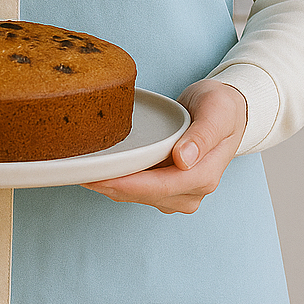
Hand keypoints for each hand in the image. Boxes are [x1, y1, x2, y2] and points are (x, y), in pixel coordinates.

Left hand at [84, 80, 247, 214]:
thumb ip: (202, 136)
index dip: (127, 183)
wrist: (227, 111)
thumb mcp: (217, 112)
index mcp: (204, 176)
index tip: (98, 176)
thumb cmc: (222, 108)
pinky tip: (99, 170)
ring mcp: (179, 194)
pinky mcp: (167, 188)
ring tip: (81, 169)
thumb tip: (183, 161)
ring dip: (111, 185)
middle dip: (111, 185)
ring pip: (137, 195)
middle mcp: (191, 192)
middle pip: (143, 194)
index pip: (159, 186)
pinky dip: (118, 181)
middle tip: (77, 171)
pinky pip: (138, 189)